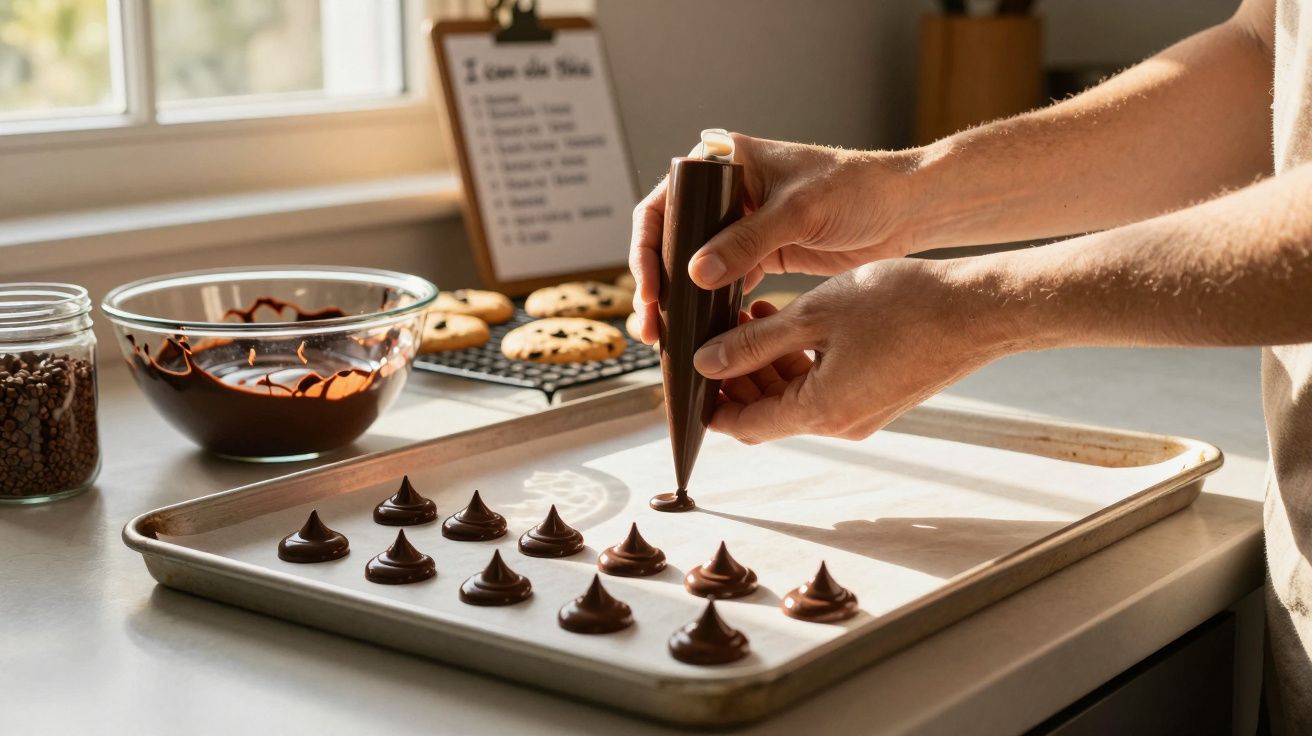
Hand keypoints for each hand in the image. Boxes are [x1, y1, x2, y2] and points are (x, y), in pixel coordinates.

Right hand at [628, 133, 918, 342]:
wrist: (905, 210)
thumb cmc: (858, 189)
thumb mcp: (799, 211)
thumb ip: (747, 241)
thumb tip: (695, 273)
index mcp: (724, 163)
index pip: (665, 205)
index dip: (648, 248)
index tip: (651, 288)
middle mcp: (725, 193)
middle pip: (671, 241)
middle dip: (658, 284)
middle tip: (650, 325)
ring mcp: (740, 226)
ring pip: (692, 267)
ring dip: (679, 301)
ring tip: (665, 337)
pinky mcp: (760, 255)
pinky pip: (722, 284)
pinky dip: (709, 308)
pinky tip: (700, 332)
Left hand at [692, 259, 1013, 443]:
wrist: (979, 310)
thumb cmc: (905, 305)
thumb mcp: (815, 314)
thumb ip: (755, 343)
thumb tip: (707, 363)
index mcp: (821, 411)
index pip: (744, 424)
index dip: (709, 404)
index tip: (687, 378)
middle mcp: (841, 424)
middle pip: (767, 413)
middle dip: (735, 377)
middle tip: (716, 334)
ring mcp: (863, 413)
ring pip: (795, 397)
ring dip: (767, 364)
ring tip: (752, 315)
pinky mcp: (879, 397)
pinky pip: (824, 387)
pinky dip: (800, 361)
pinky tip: (790, 320)